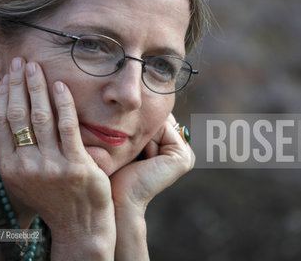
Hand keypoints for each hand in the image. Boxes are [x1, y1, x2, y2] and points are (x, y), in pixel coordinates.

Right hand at [0, 58, 115, 257]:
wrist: (79, 224)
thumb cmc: (54, 197)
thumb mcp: (26, 179)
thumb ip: (17, 151)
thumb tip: (12, 113)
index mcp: (9, 168)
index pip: (0, 123)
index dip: (3, 95)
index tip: (8, 75)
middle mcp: (26, 166)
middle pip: (18, 115)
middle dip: (18, 84)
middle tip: (22, 61)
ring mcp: (51, 166)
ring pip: (40, 117)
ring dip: (38, 88)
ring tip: (37, 67)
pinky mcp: (75, 165)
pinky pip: (67, 126)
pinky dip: (63, 103)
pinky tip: (61, 86)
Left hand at [110, 113, 194, 259]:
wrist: (117, 198)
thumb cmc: (115, 172)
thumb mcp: (127, 143)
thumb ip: (137, 125)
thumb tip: (132, 102)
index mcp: (171, 147)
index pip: (155, 118)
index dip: (139, 122)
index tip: (124, 140)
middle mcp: (181, 150)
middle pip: (159, 118)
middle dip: (142, 126)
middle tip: (130, 148)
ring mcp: (185, 154)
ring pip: (160, 122)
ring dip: (144, 134)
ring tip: (137, 156)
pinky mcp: (183, 157)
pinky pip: (163, 129)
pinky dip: (149, 139)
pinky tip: (144, 158)